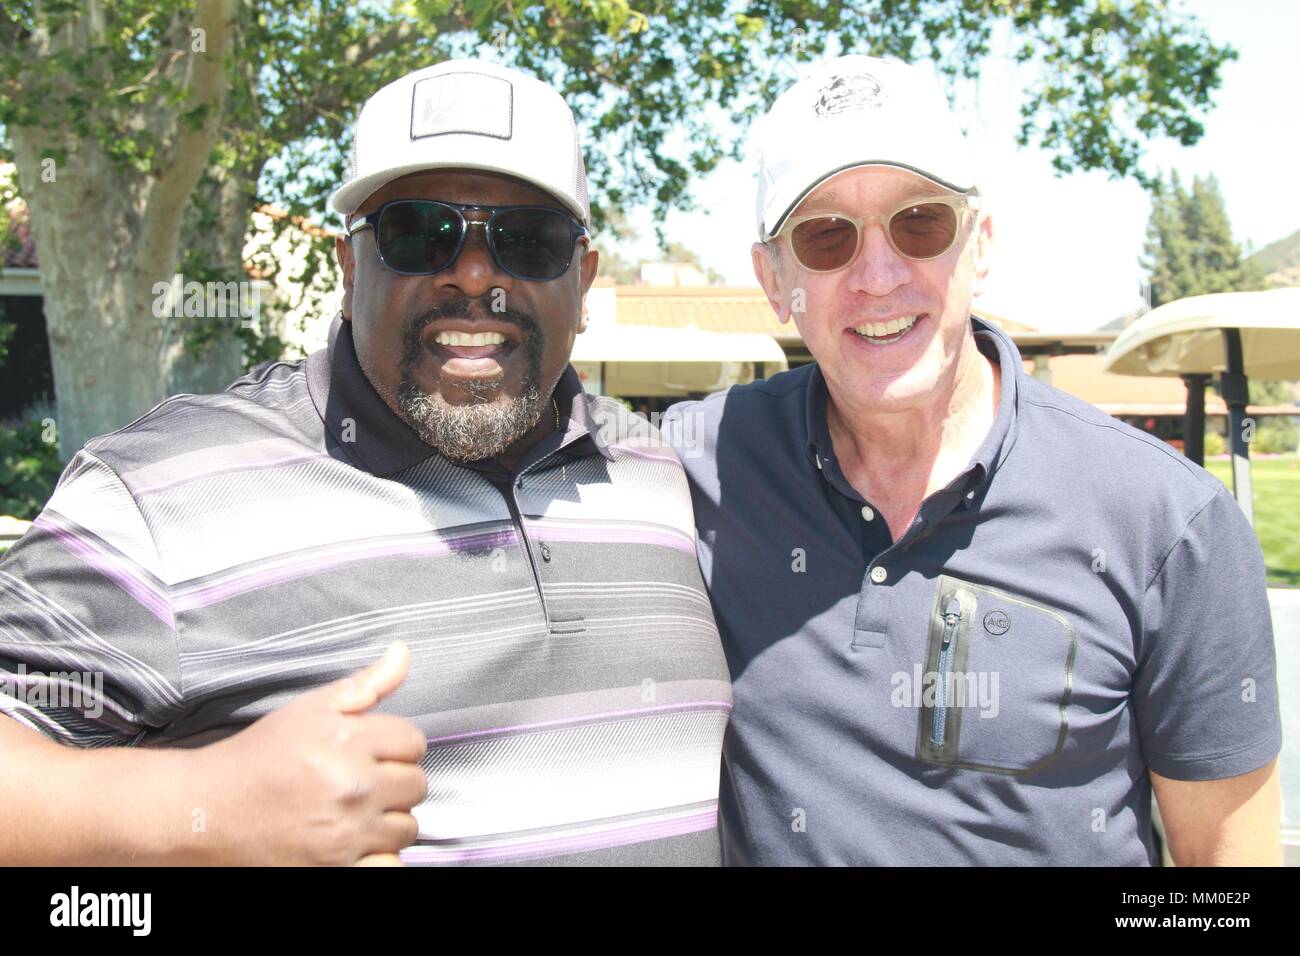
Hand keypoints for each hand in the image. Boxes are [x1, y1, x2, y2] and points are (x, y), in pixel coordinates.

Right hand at [194, 641, 427, 864]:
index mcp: (346, 741)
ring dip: (388, 820)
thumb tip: (402, 653)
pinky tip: (357, 842)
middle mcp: (351, 787)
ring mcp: (344, 833)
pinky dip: (380, 857)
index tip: (373, 752)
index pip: (414, 742)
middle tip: (361, 782)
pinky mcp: (335, 869)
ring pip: (407, 827)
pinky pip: (390, 865)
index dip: (396, 745)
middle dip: (394, 781)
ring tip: (353, 811)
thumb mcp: (308, 709)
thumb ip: (364, 685)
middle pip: (416, 784)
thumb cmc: (257, 758)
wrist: (207, 810)